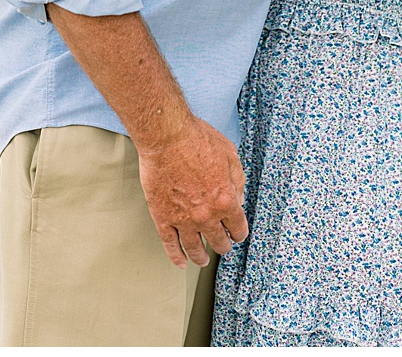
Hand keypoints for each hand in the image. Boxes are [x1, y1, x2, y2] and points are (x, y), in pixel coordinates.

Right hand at [134, 115, 248, 267]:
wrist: (168, 138)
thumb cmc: (200, 141)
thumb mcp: (231, 157)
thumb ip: (237, 183)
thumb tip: (239, 200)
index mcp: (226, 201)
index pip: (238, 227)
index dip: (239, 232)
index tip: (238, 234)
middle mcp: (206, 215)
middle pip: (218, 241)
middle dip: (223, 244)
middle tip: (223, 246)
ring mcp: (183, 219)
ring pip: (195, 248)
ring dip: (201, 256)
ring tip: (203, 260)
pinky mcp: (162, 218)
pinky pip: (170, 244)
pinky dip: (176, 256)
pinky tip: (181, 263)